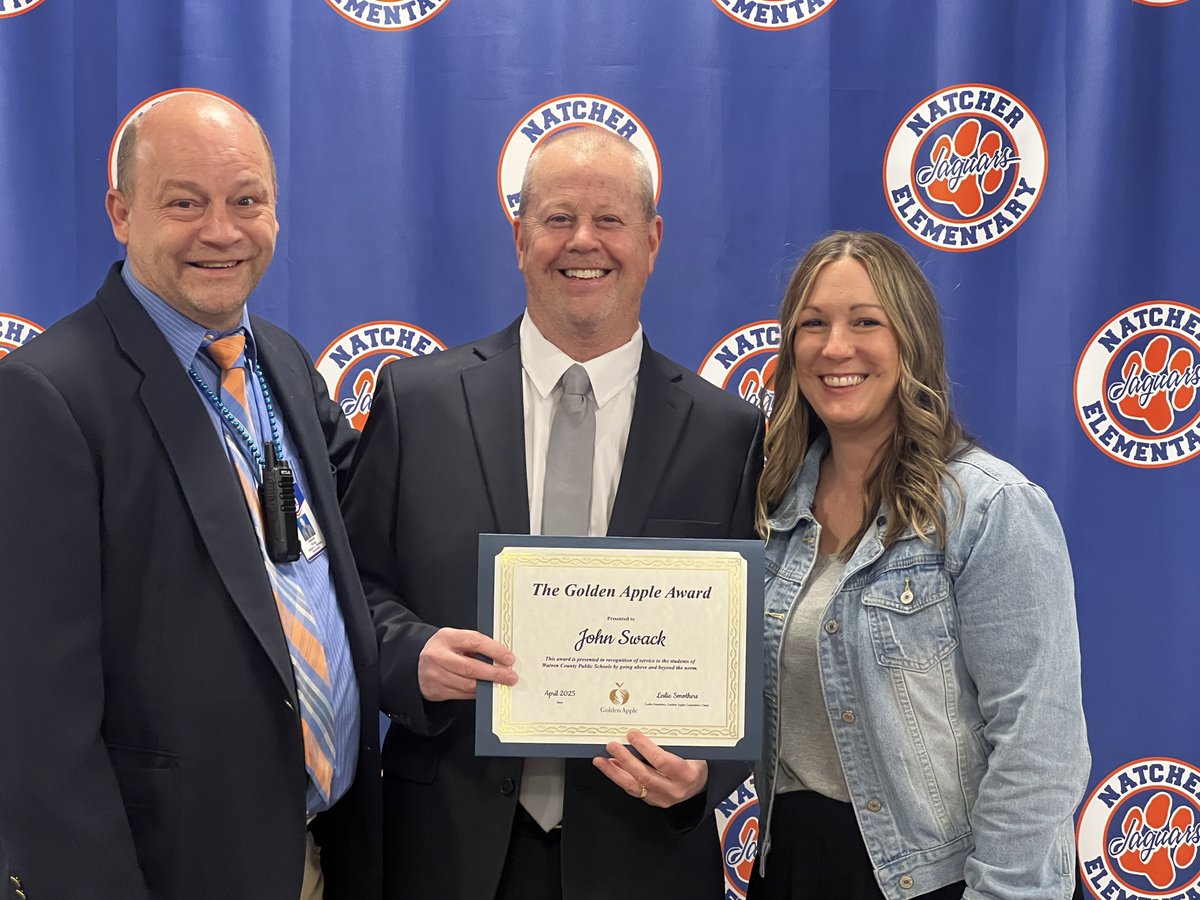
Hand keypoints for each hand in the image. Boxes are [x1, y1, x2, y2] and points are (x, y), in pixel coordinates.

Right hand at [417, 627, 516, 700]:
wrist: (417, 664)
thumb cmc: (444, 650)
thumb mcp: (455, 640)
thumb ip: (474, 645)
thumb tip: (502, 656)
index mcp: (446, 637)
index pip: (474, 641)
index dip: (494, 650)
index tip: (508, 658)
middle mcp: (438, 655)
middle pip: (470, 667)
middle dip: (494, 673)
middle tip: (510, 677)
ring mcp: (435, 675)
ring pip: (467, 684)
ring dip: (487, 686)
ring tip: (501, 685)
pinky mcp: (436, 691)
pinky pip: (461, 694)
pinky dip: (477, 693)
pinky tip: (486, 690)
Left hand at [592, 729, 707, 807]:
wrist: (701, 784)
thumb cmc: (696, 762)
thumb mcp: (691, 750)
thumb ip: (671, 743)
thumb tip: (644, 730)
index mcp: (686, 774)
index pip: (661, 762)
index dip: (644, 748)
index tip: (632, 735)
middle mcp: (674, 789)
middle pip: (644, 776)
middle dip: (625, 759)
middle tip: (612, 746)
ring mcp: (662, 798)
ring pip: (634, 787)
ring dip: (615, 772)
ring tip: (601, 760)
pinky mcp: (653, 801)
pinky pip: (634, 790)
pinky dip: (620, 778)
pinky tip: (611, 767)